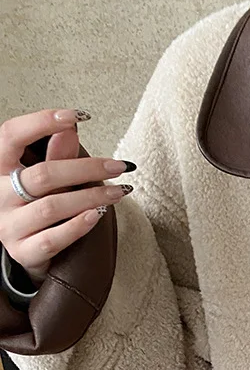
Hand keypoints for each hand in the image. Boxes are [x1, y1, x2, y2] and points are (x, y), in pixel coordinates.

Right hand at [0, 107, 132, 285]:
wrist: (28, 252)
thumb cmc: (36, 209)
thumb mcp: (45, 180)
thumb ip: (56, 156)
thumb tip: (70, 129)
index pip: (12, 135)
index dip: (41, 122)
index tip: (76, 116)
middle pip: (43, 174)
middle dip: (85, 168)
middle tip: (117, 166)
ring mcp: (9, 226)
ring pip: (51, 207)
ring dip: (90, 197)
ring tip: (118, 192)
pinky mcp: (23, 252)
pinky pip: (53, 239)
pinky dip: (78, 226)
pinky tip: (98, 214)